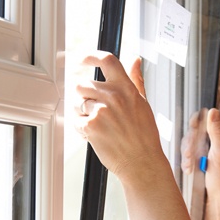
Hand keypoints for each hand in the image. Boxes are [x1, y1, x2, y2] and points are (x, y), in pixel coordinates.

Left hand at [74, 52, 164, 180]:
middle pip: (83, 84)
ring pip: (78, 104)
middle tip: (96, 111)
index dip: (91, 56)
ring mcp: (101, 110)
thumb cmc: (144, 136)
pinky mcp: (90, 126)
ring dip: (84, 114)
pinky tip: (97, 135)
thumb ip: (136, 80)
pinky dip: (82, 129)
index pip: (107, 60)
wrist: (142, 162)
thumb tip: (135, 60)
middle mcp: (113, 96)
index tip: (84, 60)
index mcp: (127, 88)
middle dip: (85, 97)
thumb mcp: (143, 103)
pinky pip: (76, 121)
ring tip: (101, 126)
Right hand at [181, 108, 219, 202]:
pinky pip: (188, 158)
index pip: (207, 123)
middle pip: (195, 134)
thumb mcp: (219, 153)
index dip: (197, 123)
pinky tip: (188, 170)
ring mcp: (206, 156)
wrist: (218, 202)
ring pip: (189, 146)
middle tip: (190, 154)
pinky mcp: (199, 166)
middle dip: (189, 144)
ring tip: (189, 166)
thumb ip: (216, 131)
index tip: (192, 126)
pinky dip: (186, 163)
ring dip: (186, 155)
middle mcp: (214, 146)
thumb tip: (213, 111)